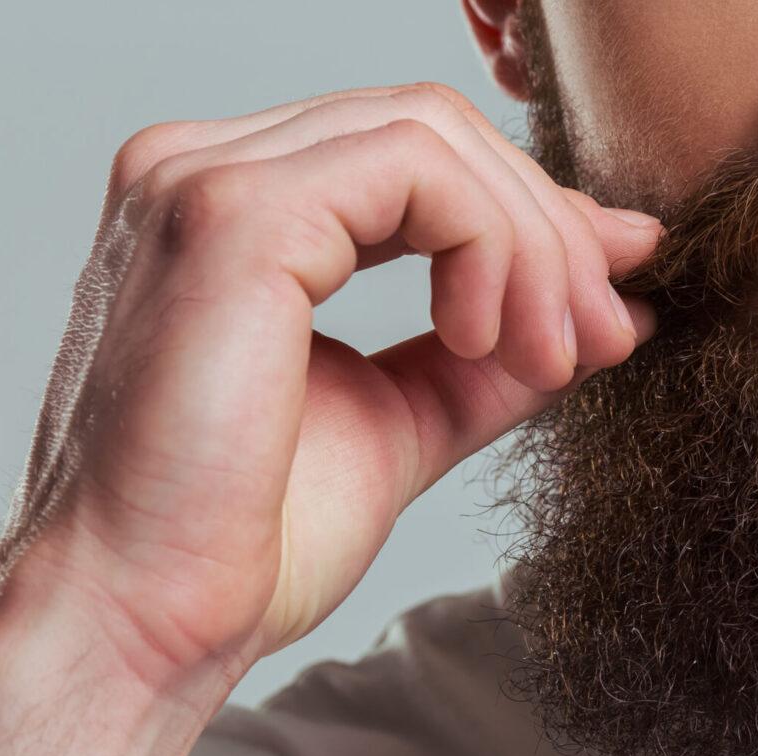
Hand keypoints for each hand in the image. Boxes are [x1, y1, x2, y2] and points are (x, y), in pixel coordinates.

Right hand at [5, 82, 661, 695]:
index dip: (528, 219)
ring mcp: (204, 181)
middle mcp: (202, 171)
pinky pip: (417, 172)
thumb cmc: (240, 545)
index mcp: (231, 213)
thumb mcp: (404, 420)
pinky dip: (489, 246)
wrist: (145, 622)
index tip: (608, 307)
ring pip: (433, 138)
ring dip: (530, 244)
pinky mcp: (231, 216)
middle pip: (432, 130)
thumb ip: (491, 357)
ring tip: (550, 355)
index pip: (411, 160)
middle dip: (548, 231)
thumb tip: (612, 314)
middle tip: (605, 335)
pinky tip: (483, 340)